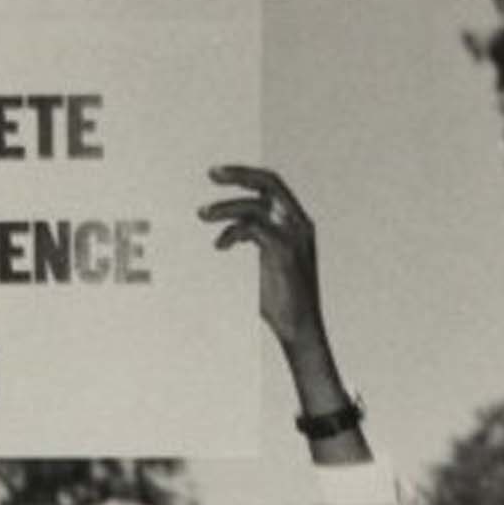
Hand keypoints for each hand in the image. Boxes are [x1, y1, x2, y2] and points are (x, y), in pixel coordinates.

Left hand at [202, 167, 327, 356]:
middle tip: (210, 174)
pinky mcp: (285, 253)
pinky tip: (221, 244)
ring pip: (256, 206)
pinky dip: (233, 232)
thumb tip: (232, 230)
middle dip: (238, 174)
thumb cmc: (282, 301)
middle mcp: (300, 224)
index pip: (273, 185)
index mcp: (298, 222)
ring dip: (225, 208)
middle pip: (269, 183)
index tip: (218, 174)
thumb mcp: (268, 262)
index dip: (246, 174)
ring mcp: (295, 237)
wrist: (299, 330)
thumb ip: (257, 240)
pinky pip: (254, 228)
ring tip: (203, 215)